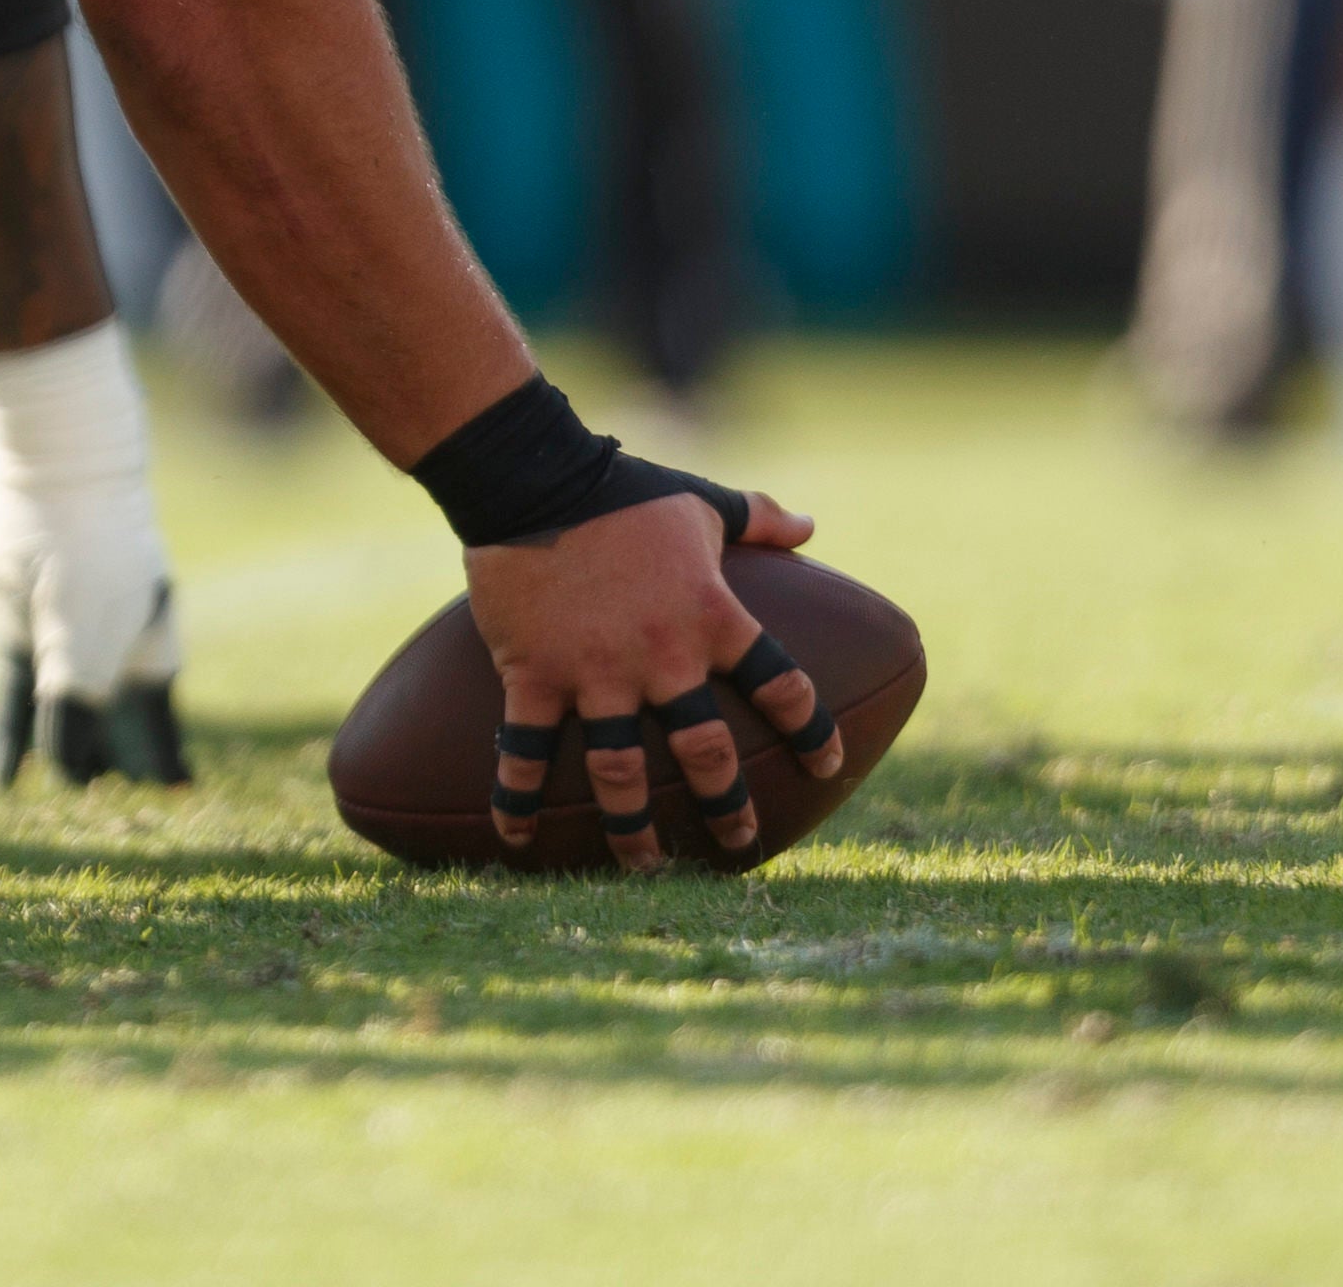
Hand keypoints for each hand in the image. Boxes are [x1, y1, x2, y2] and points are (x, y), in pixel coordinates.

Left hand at [0, 439, 187, 786]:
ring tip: (53, 799)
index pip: (160, 724)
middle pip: (111, 725)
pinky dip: (12, 737)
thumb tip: (67, 774)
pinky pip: (16, 696)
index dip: (165, 764)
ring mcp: (65, 638)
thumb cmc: (83, 548)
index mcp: (152, 647)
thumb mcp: (78, 633)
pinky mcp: (20, 628)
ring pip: (60, 715)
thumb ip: (72, 705)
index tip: (173, 799)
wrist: (50, 463)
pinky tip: (7, 779)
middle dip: (109, 764)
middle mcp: (113, 648)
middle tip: (108, 807)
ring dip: (57, 756)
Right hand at [468, 482, 841, 872]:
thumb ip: (757, 517)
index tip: (826, 764)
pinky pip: (527, 750)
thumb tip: (809, 525)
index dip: (811, 729)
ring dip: (631, 829)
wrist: (532, 474)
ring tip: (644, 867)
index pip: (781, 683)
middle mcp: (661, 655)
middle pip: (706, 751)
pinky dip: (518, 800)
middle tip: (739, 841)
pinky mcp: (535, 676)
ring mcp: (596, 672)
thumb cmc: (622, 488)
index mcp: (711, 614)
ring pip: (619, 772)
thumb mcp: (699, 500)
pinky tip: (516, 841)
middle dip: (725, 804)